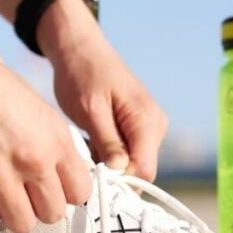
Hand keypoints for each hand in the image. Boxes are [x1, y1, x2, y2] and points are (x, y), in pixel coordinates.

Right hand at [0, 6, 91, 232]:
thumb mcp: (32, 106)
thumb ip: (48, 142)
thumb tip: (54, 174)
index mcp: (54, 136)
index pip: (80, 192)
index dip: (62, 192)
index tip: (47, 188)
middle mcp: (32, 159)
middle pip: (52, 214)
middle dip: (35, 205)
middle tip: (16, 190)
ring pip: (21, 225)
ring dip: (7, 213)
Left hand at [38, 0, 167, 179]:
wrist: (79, 49)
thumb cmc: (83, 73)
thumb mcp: (90, 109)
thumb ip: (108, 141)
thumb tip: (120, 172)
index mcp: (147, 121)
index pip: (144, 171)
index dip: (120, 183)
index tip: (93, 183)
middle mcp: (153, 127)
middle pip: (138, 171)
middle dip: (111, 174)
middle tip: (81, 164)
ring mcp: (145, 128)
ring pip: (128, 164)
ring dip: (105, 163)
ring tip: (82, 146)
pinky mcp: (133, 129)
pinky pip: (122, 153)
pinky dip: (103, 154)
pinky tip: (86, 141)